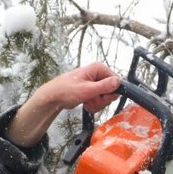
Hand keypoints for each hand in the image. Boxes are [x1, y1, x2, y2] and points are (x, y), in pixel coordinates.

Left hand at [5, 63, 120, 147]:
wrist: (53, 97)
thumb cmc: (65, 90)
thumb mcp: (87, 89)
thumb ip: (104, 86)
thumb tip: (118, 82)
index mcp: (98, 68)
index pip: (116, 81)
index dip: (111, 92)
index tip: (101, 96)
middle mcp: (98, 74)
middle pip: (111, 91)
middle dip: (102, 100)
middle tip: (92, 100)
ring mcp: (95, 83)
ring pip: (105, 98)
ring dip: (97, 103)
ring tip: (87, 102)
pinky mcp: (92, 91)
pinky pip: (99, 100)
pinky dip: (93, 105)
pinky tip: (86, 103)